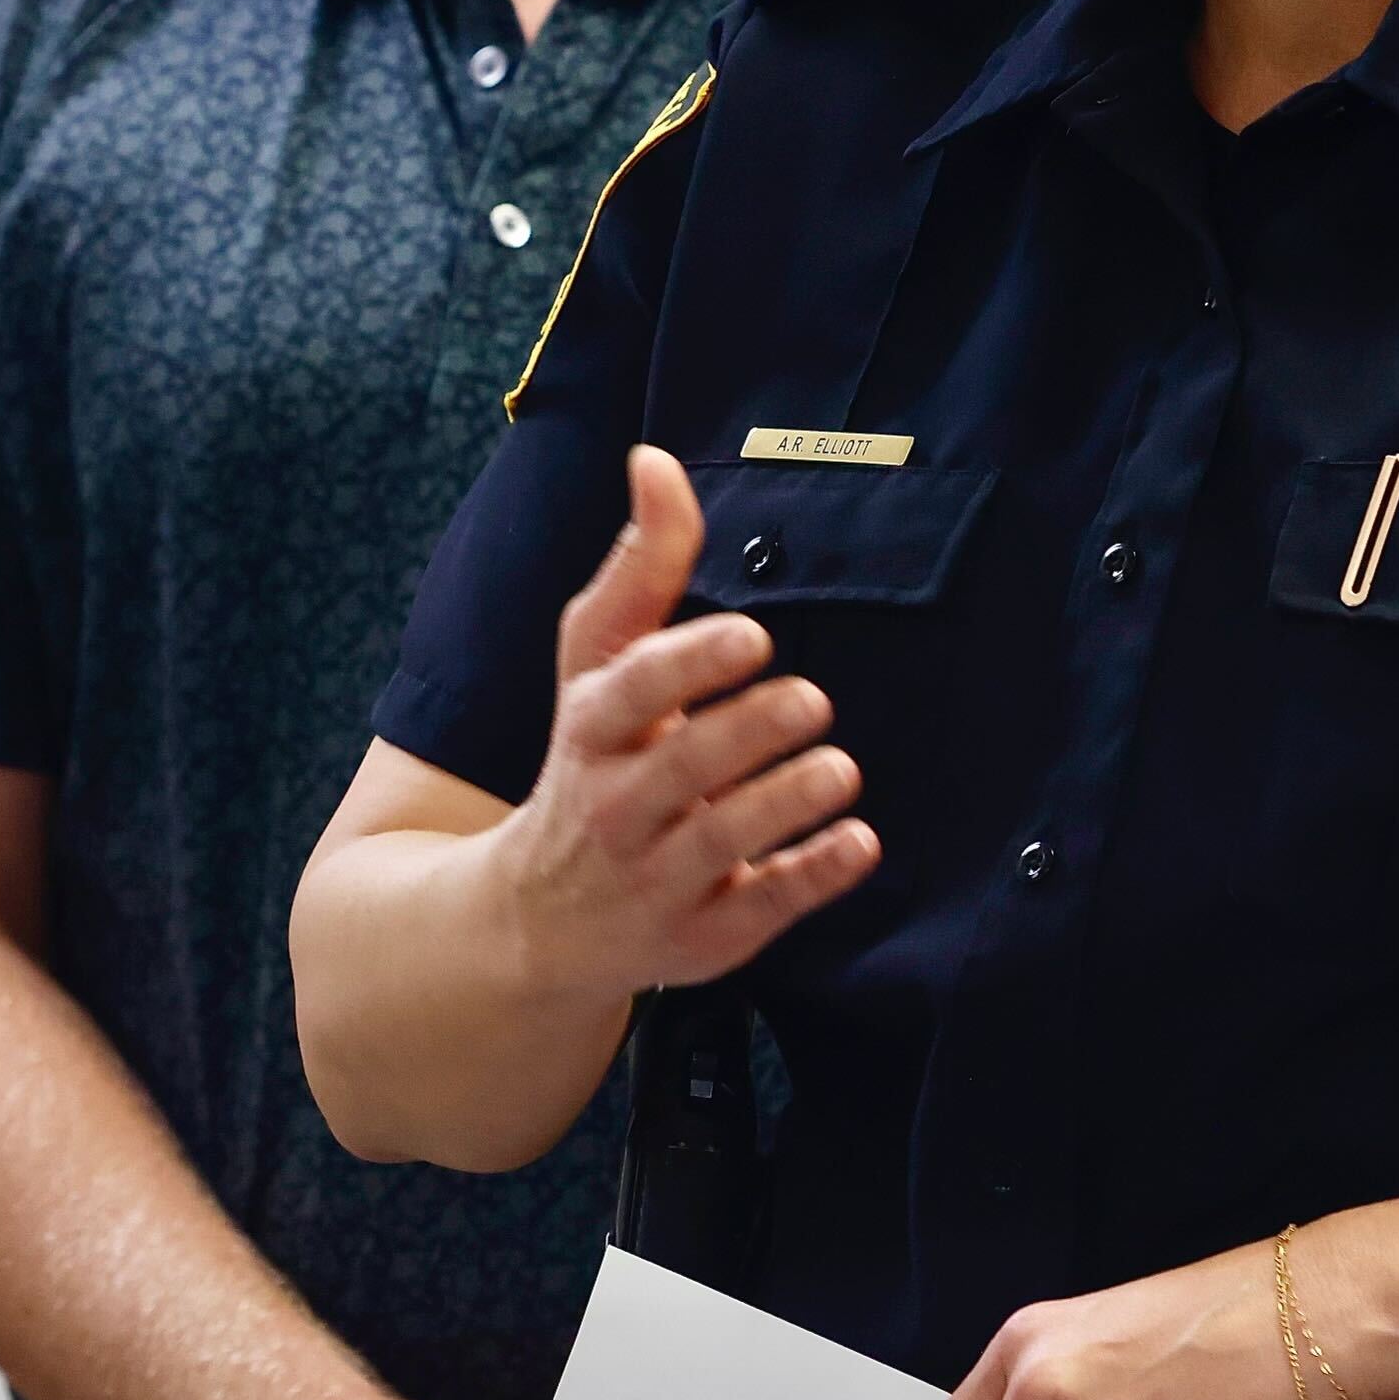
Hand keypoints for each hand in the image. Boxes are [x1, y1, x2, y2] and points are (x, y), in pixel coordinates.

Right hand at [490, 446, 878, 1000]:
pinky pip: (757, 911)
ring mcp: (653, 881)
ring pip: (718, 842)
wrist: (539, 920)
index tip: (753, 638)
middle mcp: (612, 808)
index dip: (690, 664)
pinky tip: (859, 843)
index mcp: (588, 729)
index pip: (629, 690)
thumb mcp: (598, 665)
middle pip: (679, 767)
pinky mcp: (700, 939)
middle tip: (813, 700)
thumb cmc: (592, 759)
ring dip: (784, 803)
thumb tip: (654, 460)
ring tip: (838, 769)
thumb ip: (640, 566)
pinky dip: (808, 878)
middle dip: (748, 731)